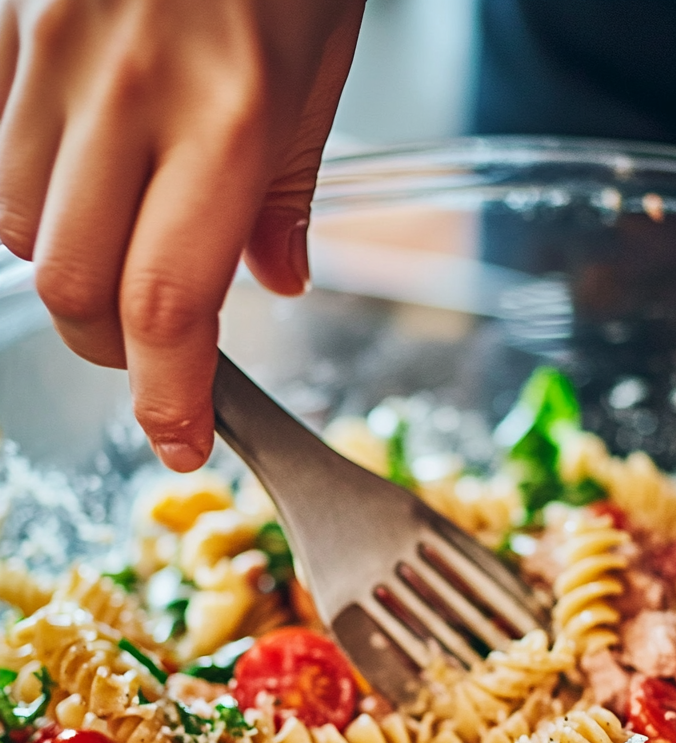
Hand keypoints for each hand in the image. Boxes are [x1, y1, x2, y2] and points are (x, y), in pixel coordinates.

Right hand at [0, 0, 363, 469]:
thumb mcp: (319, 72)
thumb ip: (286, 192)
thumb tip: (273, 287)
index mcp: (225, 118)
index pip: (169, 303)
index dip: (166, 395)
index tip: (179, 441)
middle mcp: (127, 91)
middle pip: (73, 284)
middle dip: (111, 348)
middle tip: (153, 356)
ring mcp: (52, 49)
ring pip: (15, 222)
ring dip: (64, 270)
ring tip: (117, 260)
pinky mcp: (9, 19)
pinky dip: (24, 192)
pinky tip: (72, 185)